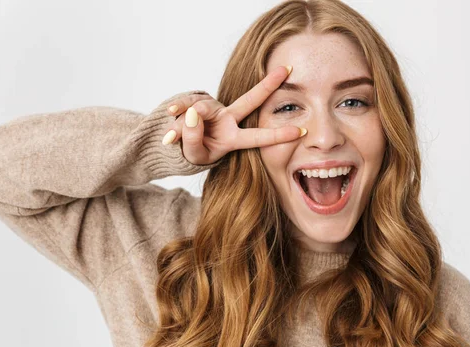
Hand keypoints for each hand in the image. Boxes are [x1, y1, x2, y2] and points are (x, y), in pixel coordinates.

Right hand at [161, 65, 306, 164]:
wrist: (173, 144)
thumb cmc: (192, 152)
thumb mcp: (194, 155)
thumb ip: (193, 139)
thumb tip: (193, 114)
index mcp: (233, 138)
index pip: (258, 136)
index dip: (278, 134)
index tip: (301, 131)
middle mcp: (227, 118)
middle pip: (250, 100)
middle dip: (268, 85)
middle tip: (287, 69)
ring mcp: (212, 108)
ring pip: (201, 108)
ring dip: (185, 124)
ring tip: (172, 137)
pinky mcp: (194, 100)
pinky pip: (184, 104)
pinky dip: (175, 113)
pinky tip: (169, 124)